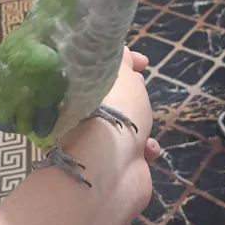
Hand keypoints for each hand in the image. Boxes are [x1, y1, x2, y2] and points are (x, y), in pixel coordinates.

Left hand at [63, 45, 158, 219]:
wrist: (110, 169)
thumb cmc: (114, 114)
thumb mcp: (120, 72)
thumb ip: (121, 58)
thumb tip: (124, 55)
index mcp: (77, 93)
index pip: (98, 73)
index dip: (123, 65)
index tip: (143, 63)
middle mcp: (82, 118)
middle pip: (115, 100)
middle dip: (134, 99)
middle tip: (140, 96)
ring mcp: (95, 145)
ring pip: (127, 128)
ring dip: (143, 127)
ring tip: (144, 130)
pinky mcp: (110, 168)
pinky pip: (134, 153)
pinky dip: (145, 150)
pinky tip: (147, 152)